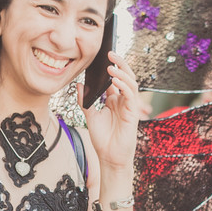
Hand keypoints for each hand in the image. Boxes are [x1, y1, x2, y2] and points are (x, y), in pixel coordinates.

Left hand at [79, 51, 141, 170]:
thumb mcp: (90, 116)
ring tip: (111, 65)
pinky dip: (124, 86)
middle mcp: (123, 101)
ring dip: (122, 73)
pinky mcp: (132, 113)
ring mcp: (129, 106)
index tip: (103, 57)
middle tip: (110, 53)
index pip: (115, 79)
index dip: (111, 67)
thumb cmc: (102, 138)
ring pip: (131, 83)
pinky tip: (115, 81)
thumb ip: (85, 100)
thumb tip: (79, 84)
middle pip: (126, 77)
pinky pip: (131, 95)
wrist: (109, 157)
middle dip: (120, 64)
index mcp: (114, 100)